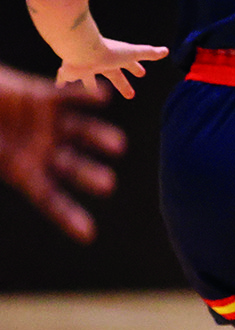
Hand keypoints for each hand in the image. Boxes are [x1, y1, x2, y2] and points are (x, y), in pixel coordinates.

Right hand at [0, 66, 124, 242]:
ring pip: (81, 132)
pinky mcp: (43, 97)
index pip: (49, 198)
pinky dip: (85, 95)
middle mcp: (41, 150)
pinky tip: (103, 96)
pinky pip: (69, 95)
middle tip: (107, 185)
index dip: (67, 216)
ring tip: (117, 145)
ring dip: (99, 137)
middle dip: (88, 175)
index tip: (88, 235)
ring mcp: (46, 124)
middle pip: (72, 166)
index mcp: (21, 172)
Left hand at [55, 39, 168, 100]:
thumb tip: (166, 51)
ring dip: (91, 83)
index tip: (142, 74)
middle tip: (131, 95)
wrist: (82, 50)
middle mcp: (99, 62)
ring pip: (90, 76)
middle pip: (112, 74)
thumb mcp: (132, 54)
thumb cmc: (108, 52)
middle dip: (122, 83)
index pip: (128, 64)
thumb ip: (148, 53)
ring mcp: (84, 67)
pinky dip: (62, 80)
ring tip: (92, 90)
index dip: (135, 69)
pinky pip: (64, 77)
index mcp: (114, 58)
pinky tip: (60, 85)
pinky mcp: (69, 71)